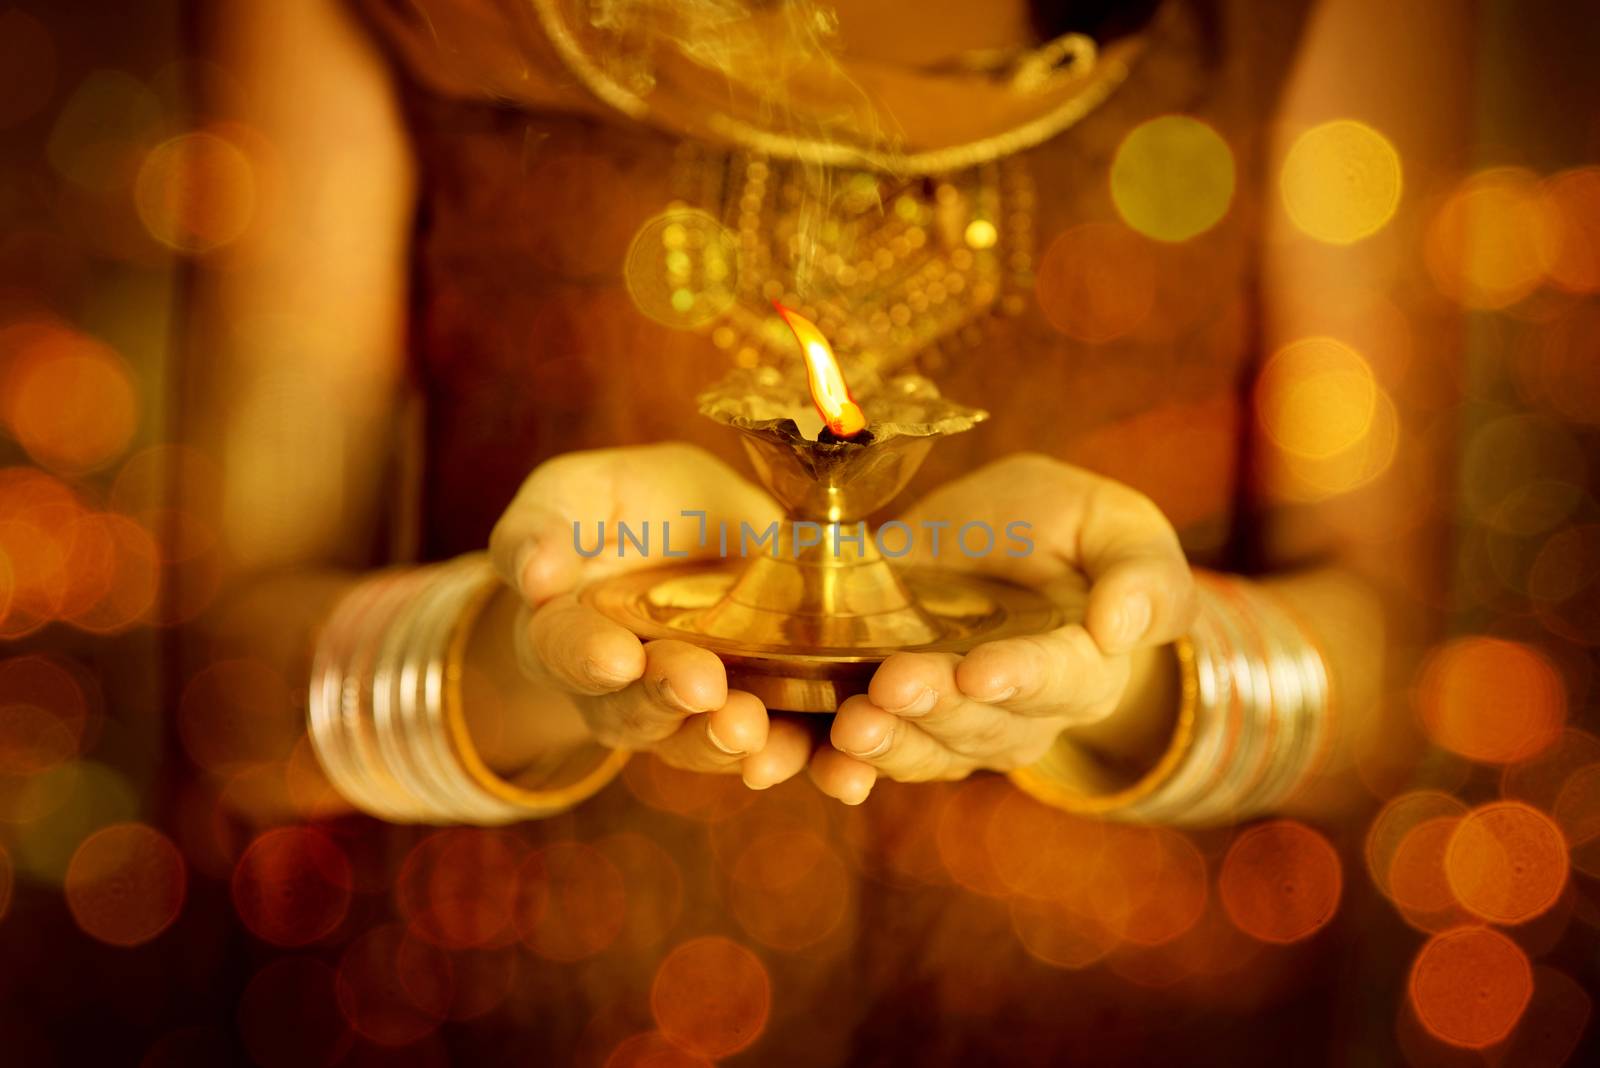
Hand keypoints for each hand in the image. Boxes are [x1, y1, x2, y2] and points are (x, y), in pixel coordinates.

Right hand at [485, 443, 811, 787]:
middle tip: (703, 688)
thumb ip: (545, 528)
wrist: (700, 534)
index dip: (588, 657)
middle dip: (672, 699)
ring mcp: (693, 712)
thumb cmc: (624, 511)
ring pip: (707, 740)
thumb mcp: (578, 495)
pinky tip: (836, 766)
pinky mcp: (763, 715)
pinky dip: (807, 758)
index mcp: (568, 633)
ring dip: (732, 740)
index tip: (616, 657)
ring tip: (756, 730)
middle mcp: (625, 690)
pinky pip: (782, 746)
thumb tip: (534, 574)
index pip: (567, 650)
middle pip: (639, 709)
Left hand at [809, 453, 1196, 803]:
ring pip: (920, 750)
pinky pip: (860, 755)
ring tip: (849, 726)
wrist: (997, 545)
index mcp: (1082, 665)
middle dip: (935, 709)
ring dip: (881, 745)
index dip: (1020, 678)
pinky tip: (798, 761)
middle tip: (893, 686)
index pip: (1058, 680)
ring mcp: (949, 724)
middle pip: (979, 726)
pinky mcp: (888, 717)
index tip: (982, 671)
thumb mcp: (1115, 526)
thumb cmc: (1068, 531)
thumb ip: (1141, 573)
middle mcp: (1017, 713)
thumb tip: (1125, 627)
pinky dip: (827, 763)